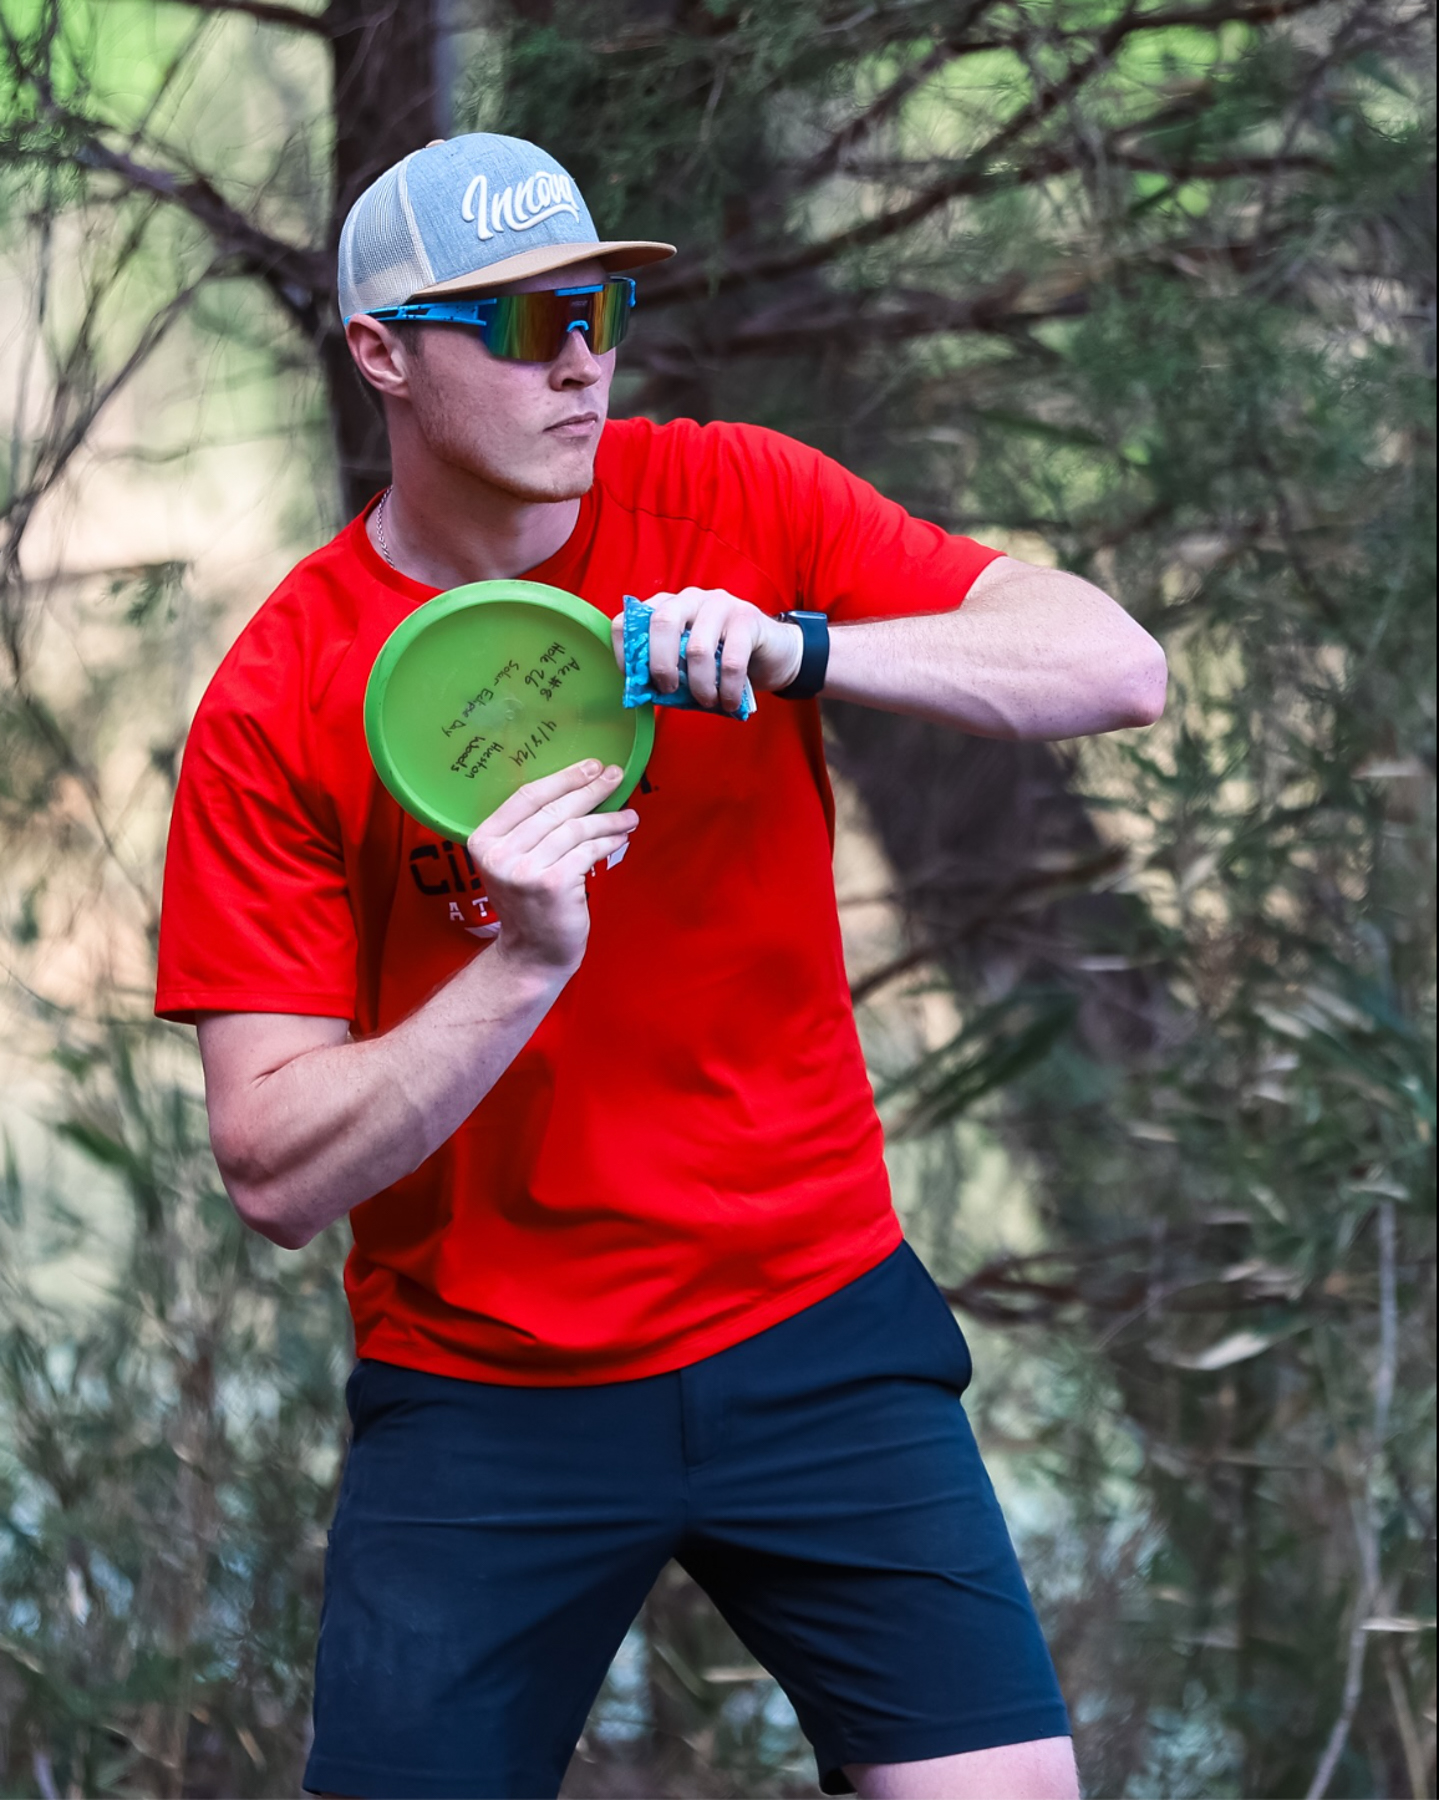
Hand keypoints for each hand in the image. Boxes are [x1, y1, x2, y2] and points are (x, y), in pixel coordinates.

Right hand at [467, 761, 637, 974]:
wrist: (532, 954)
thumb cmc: (529, 904)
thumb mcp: (513, 863)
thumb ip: (530, 830)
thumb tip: (577, 786)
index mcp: (484, 841)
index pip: (526, 796)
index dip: (563, 778)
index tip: (590, 766)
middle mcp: (500, 854)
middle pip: (554, 809)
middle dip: (590, 789)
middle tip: (616, 775)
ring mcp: (525, 871)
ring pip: (575, 829)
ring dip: (607, 818)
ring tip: (628, 815)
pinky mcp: (553, 884)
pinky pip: (588, 851)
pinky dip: (608, 841)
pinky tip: (621, 836)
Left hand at [611, 587, 803, 713]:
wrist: (772, 652)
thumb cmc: (723, 660)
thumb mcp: (689, 663)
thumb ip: (669, 669)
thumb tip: (646, 692)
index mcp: (668, 606)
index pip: (630, 620)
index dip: (624, 652)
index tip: (635, 681)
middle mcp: (690, 598)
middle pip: (662, 623)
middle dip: (661, 665)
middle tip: (668, 690)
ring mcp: (720, 604)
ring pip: (697, 648)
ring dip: (700, 685)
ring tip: (707, 701)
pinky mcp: (747, 618)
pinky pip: (731, 660)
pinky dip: (727, 689)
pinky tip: (729, 702)